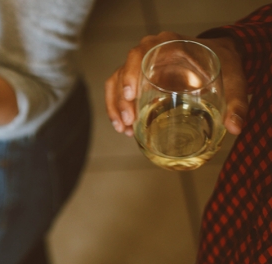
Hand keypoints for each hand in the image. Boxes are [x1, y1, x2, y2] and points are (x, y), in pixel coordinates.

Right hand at [105, 31, 247, 136]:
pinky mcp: (138, 78)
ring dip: (115, 106)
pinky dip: (116, 108)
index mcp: (169, 44)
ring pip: (116, 81)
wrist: (219, 58)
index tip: (130, 95)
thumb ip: (237, 102)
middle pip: (123, 70)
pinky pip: (118, 90)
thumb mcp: (234, 79)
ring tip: (124, 129)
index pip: (141, 53)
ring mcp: (141, 65)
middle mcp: (150, 52)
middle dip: (121, 98)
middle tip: (130, 120)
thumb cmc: (223, 64)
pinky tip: (123, 127)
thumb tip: (235, 127)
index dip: (131, 73)